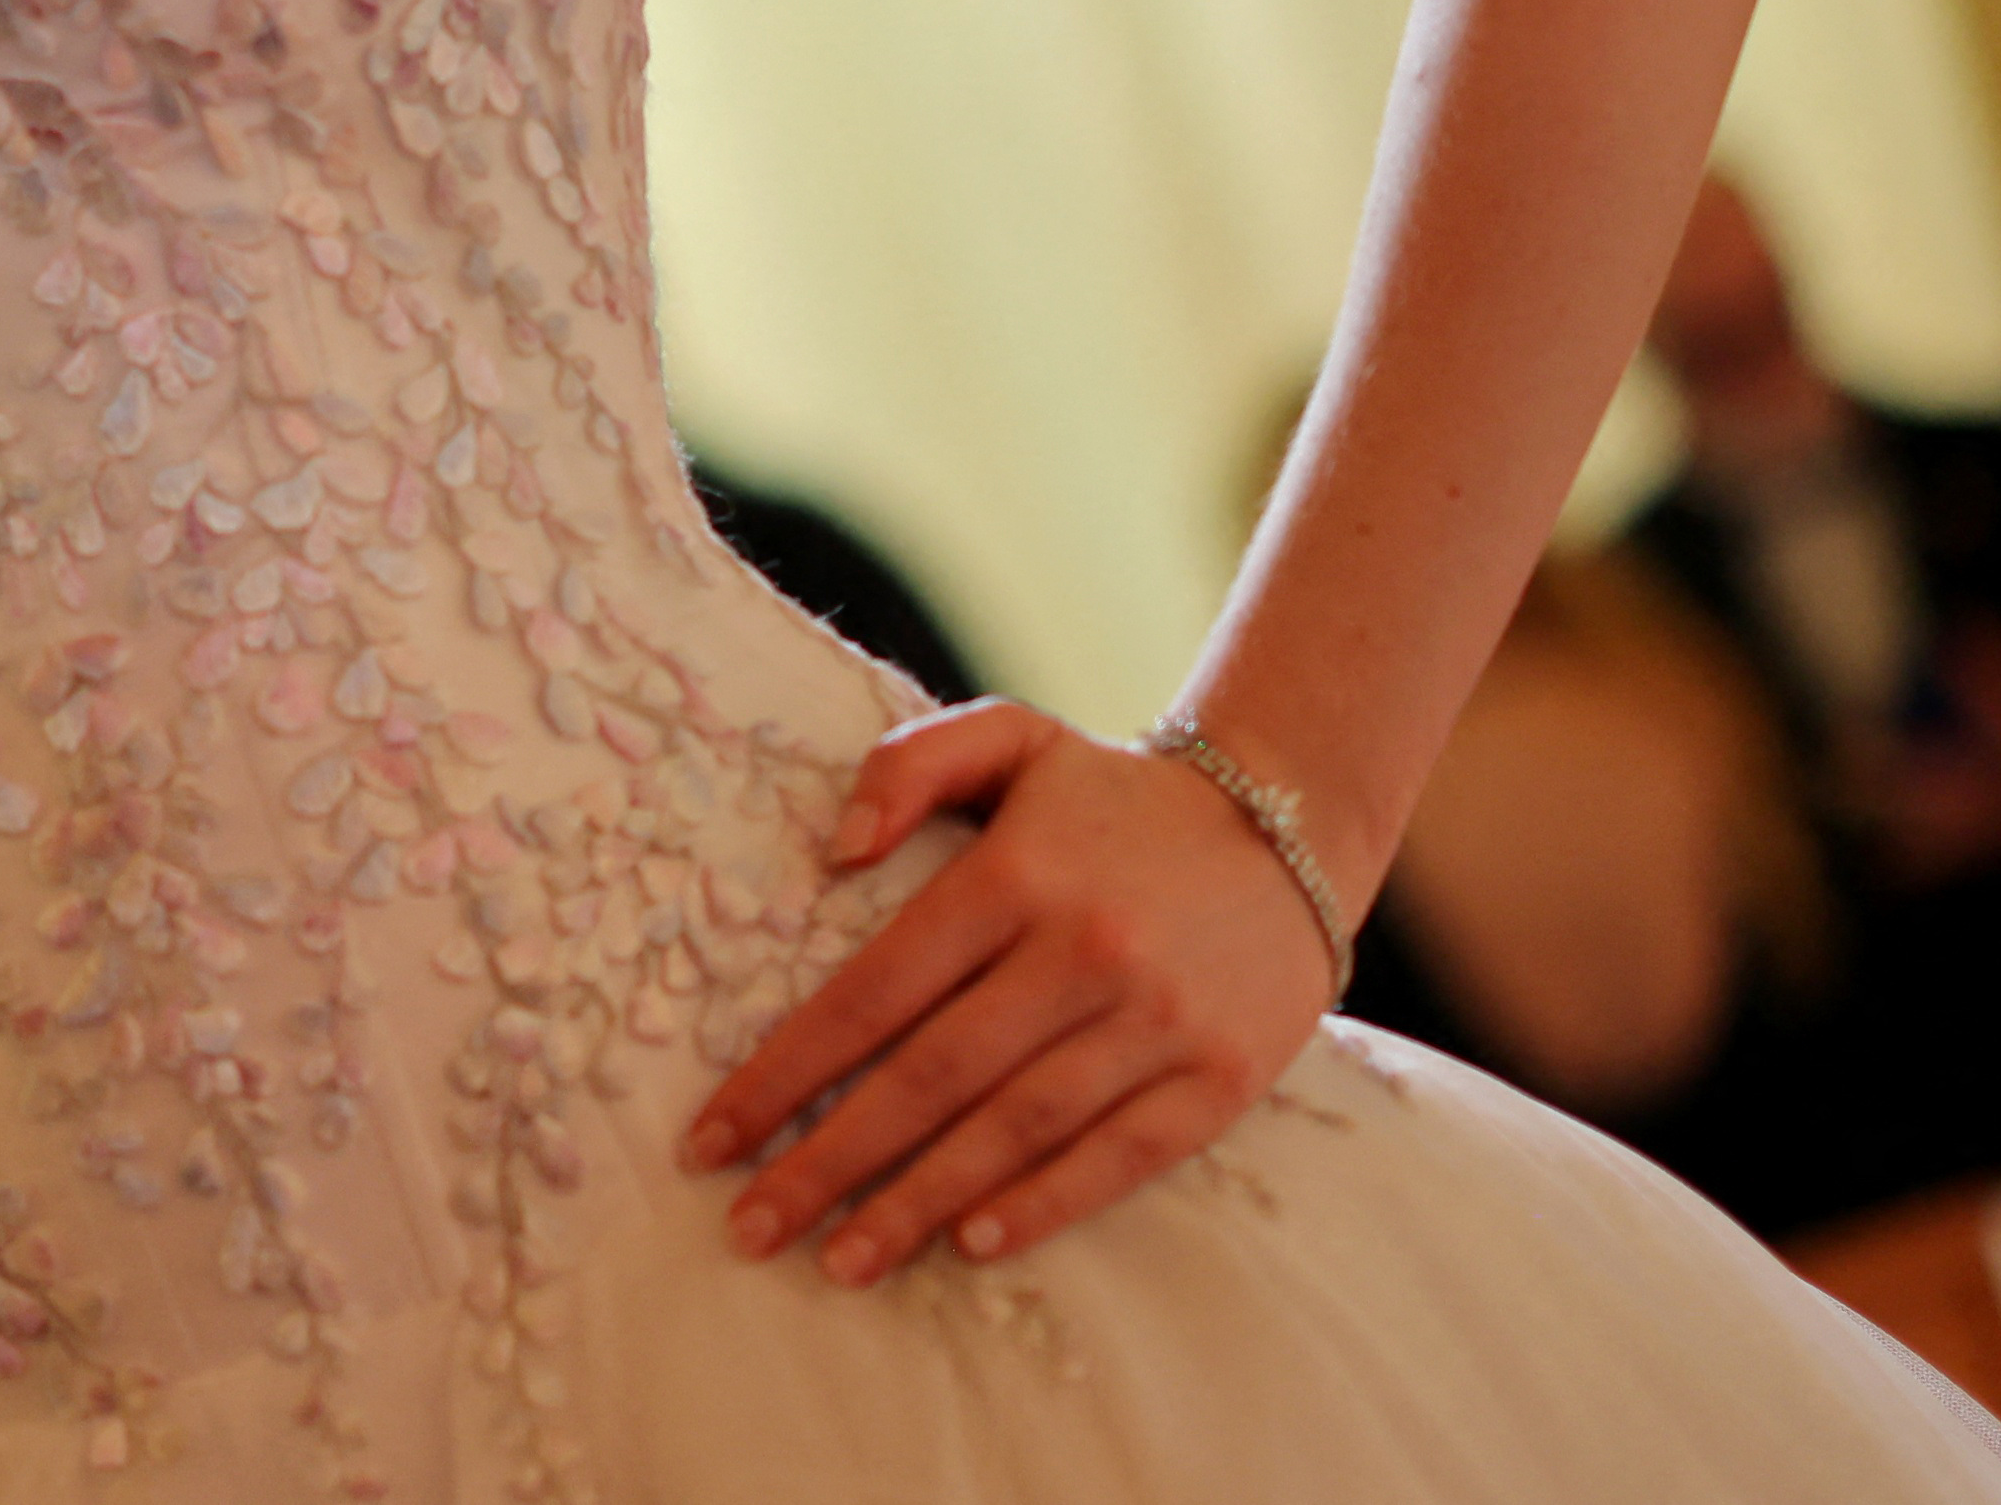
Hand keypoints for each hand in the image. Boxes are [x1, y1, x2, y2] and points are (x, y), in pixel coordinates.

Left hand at [678, 702, 1337, 1285]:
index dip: (786, 1070)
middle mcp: (1082, 952)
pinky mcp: (1220, 1078)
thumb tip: (833, 852)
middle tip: (748, 1226)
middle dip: (829, 1160)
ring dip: (918, 1203)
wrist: (1287, 820)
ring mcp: (1156, 1021)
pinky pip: (1120, 1155)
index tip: (713, 1135)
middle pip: (931, 1076)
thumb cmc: (1112, 796)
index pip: (873, 991)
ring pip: (1015, 1128)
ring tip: (838, 1261)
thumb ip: (909, 768)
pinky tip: (970, 1245)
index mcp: (1015, 876)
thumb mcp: (1009, 740)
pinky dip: (1045, 1205)